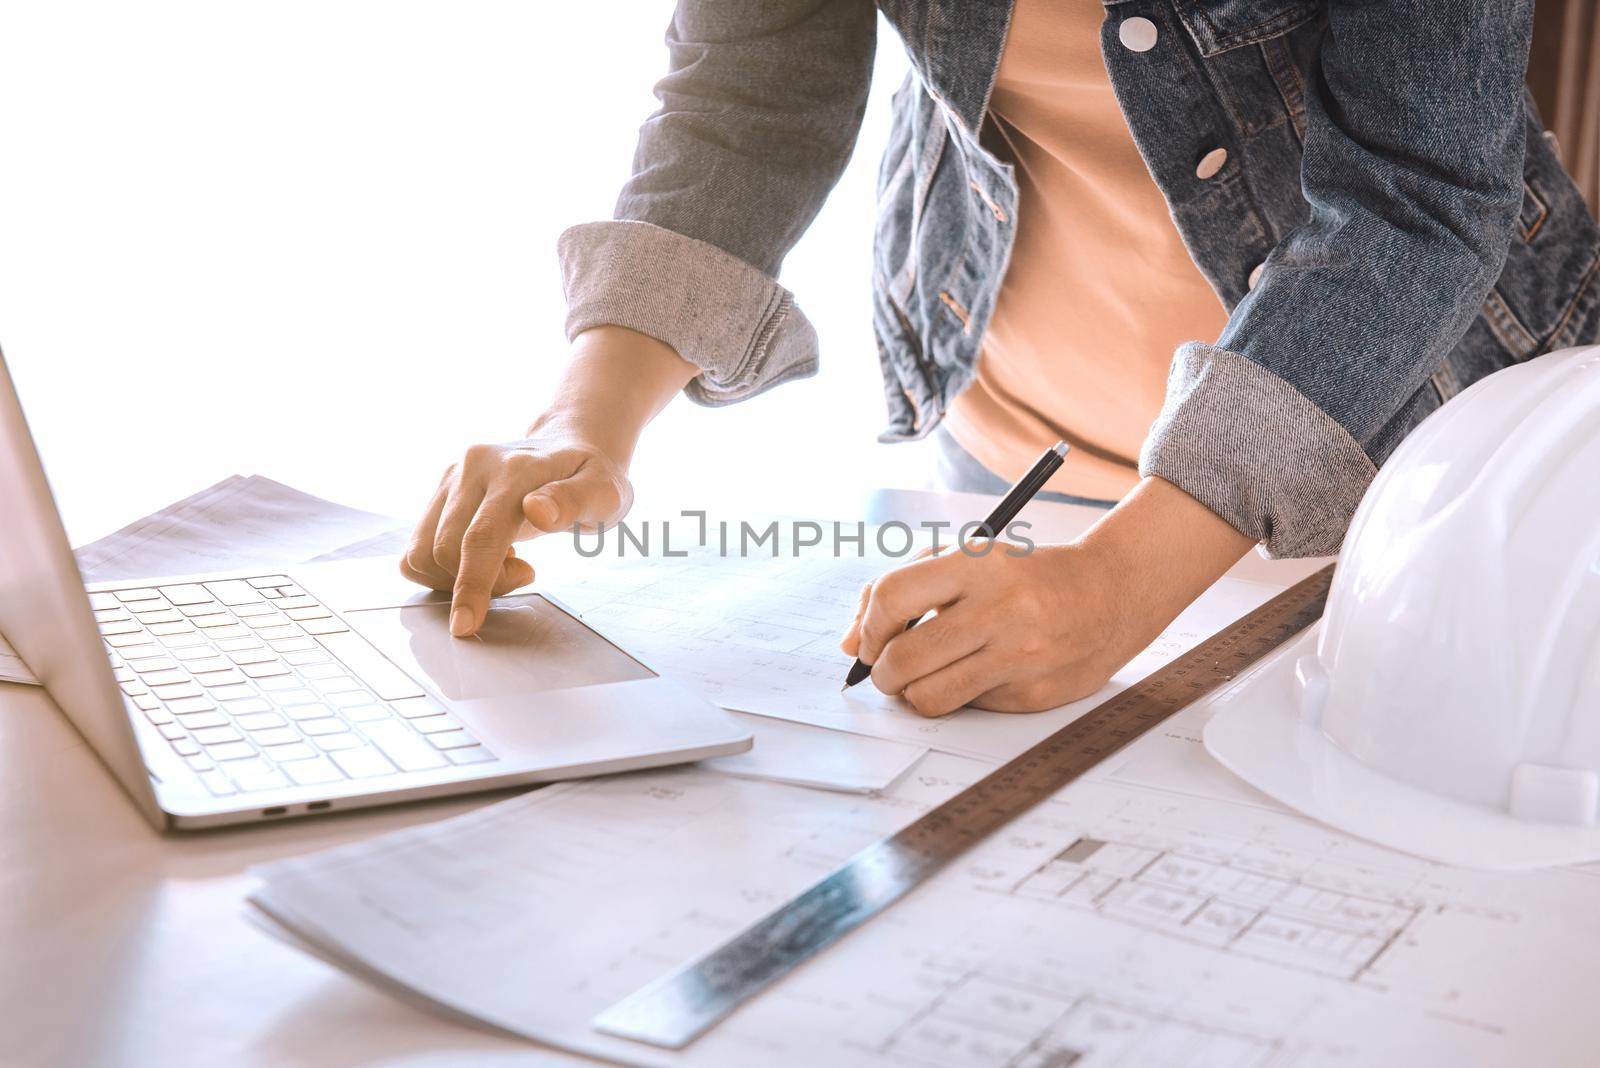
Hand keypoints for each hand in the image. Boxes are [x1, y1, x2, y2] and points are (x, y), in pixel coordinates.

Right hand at [402, 433, 632, 635]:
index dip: (472, 584)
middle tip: (524, 573)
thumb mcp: (605, 491)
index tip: (466, 625)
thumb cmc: (591, 476)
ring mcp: (450, 478)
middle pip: (446, 549)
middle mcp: (472, 467)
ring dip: (456, 577)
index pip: (481, 536)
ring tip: (504, 562)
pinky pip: (417, 548)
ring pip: (422, 551)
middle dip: (478, 584)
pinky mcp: (439, 492)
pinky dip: (441, 568)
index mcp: (514, 469)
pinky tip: (481, 556)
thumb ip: (575, 501)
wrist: (570, 444)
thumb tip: (536, 510)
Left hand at [840, 477, 1255, 715]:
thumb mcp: (967, 560)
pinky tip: (983, 673)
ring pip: (929, 697)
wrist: (1110, 594)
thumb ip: (902, 591)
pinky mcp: (1034, 694)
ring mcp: (1020, 656)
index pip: (892, 596)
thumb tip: (850, 646)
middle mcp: (1000, 609)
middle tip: (888, 670)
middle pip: (904, 658)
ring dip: (912, 694)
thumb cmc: (1023, 576)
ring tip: (924, 678)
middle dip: (882, 673)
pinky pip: (971, 708)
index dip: (868, 626)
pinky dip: (962, 697)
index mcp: (978, 565)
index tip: (870, 639)